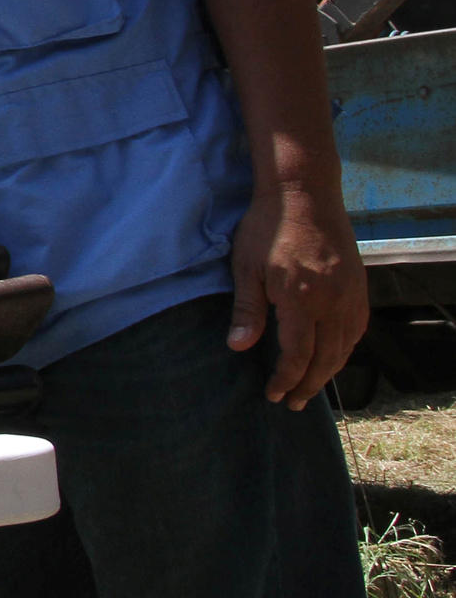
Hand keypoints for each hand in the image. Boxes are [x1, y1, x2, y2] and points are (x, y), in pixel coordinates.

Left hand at [227, 178, 367, 408]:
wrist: (304, 193)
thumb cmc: (267, 227)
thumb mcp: (246, 267)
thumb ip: (247, 309)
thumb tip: (239, 347)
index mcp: (301, 298)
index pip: (298, 354)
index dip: (286, 379)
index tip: (274, 394)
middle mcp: (333, 301)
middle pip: (326, 357)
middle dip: (309, 384)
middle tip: (294, 404)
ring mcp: (350, 293)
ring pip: (346, 346)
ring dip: (329, 371)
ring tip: (311, 387)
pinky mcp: (358, 285)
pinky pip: (357, 328)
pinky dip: (346, 349)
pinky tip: (333, 356)